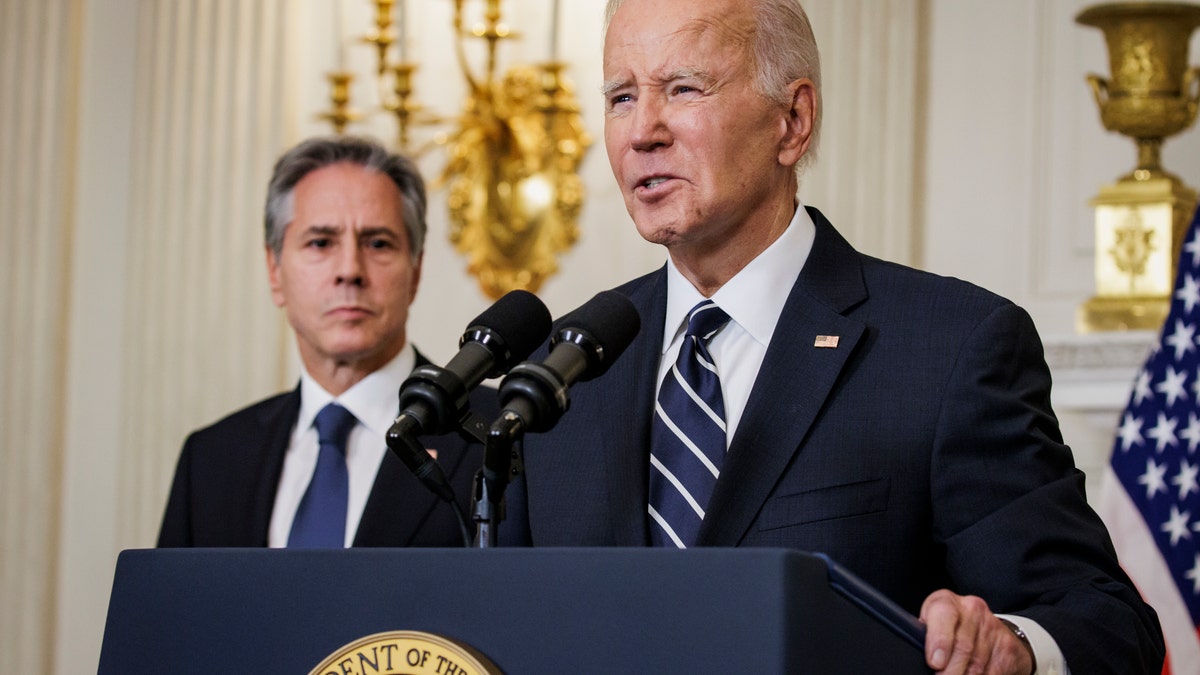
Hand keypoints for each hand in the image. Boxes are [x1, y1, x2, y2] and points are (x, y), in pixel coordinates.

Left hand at [919, 589, 1034, 673]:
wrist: (988, 627)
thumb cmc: (949, 627)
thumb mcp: (931, 623)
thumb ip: (924, 635)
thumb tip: (918, 656)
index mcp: (947, 601)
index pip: (944, 615)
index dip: (940, 640)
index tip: (935, 662)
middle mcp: (971, 610)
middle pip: (963, 646)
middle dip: (950, 670)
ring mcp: (992, 627)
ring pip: (977, 663)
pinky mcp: (1007, 646)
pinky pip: (993, 671)